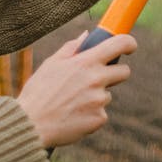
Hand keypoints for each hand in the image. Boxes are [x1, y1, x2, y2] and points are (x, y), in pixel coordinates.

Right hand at [16, 32, 135, 148]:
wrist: (31, 126)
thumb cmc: (38, 92)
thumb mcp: (52, 64)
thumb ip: (72, 48)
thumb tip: (86, 35)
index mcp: (86, 62)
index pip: (119, 44)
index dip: (129, 43)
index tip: (130, 46)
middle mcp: (97, 79)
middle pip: (124, 72)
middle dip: (115, 73)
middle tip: (97, 79)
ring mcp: (99, 101)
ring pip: (107, 95)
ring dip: (97, 96)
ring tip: (73, 103)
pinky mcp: (99, 119)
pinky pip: (101, 114)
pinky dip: (91, 114)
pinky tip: (74, 116)